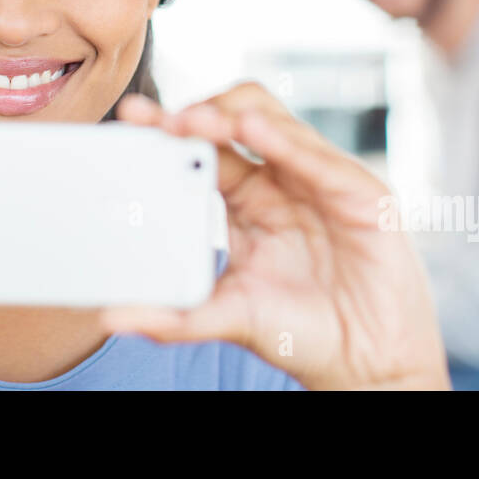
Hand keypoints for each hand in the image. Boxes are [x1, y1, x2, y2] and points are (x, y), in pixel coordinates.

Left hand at [100, 83, 449, 389]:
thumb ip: (175, 317)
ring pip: (273, 122)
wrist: (366, 365)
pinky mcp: (358, 192)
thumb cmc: (302, 333)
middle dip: (193, 113)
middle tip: (154, 118)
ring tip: (191, 120)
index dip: (168, 130)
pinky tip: (249, 130)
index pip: (204, 149)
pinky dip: (281, 139)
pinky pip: (316, 157)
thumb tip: (111, 318)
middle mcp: (281, 180)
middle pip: (233, 121)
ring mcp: (318, 180)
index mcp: (247, 200)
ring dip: (229, 115)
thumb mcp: (228, 318)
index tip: (129, 119)